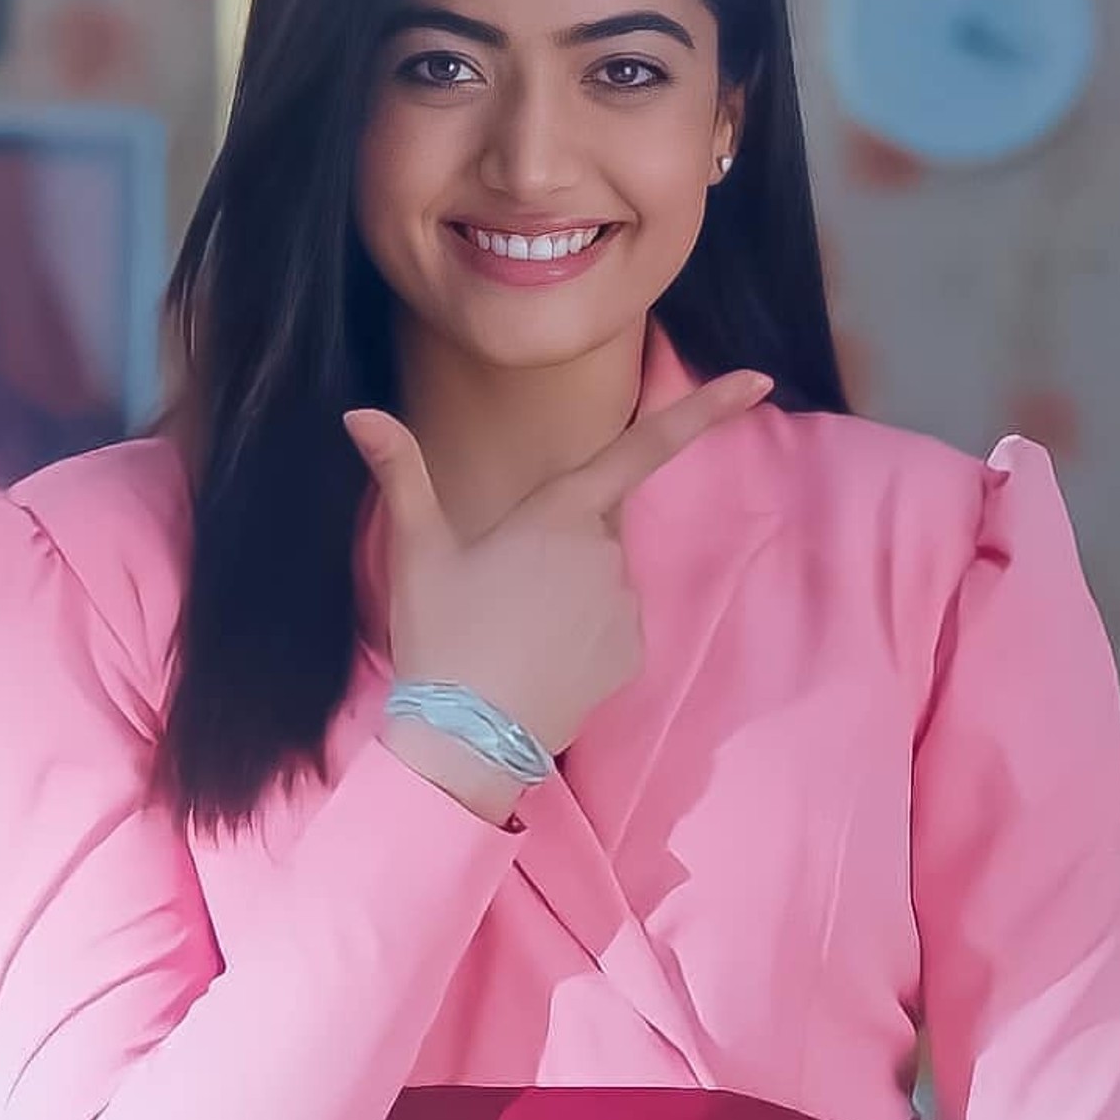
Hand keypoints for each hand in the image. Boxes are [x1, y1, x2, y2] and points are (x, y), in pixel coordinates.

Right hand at [343, 367, 772, 762]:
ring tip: (513, 630)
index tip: (759, 381)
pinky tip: (540, 659)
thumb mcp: (416, 551)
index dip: (705, 410)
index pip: (643, 447)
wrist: (465, 738)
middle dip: (558, 545)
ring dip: (568, 592)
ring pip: (602, 578)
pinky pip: (612, 625)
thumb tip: (360, 414)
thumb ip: (400, 474)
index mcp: (559, 512)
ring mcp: (624, 604)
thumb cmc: (440, 635)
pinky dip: (583, 635)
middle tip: (498, 590)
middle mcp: (605, 551)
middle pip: (594, 526)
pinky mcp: (632, 652)